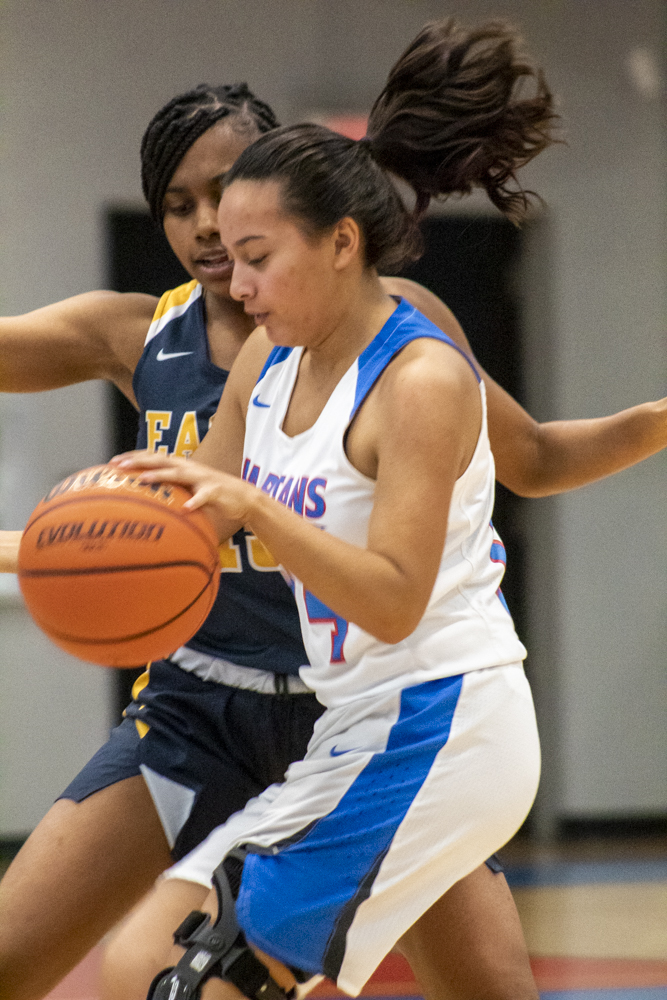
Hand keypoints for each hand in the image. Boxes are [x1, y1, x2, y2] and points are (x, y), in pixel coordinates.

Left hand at [110, 451, 254, 534]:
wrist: (244, 498)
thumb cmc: (211, 496)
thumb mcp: (188, 491)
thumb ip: (170, 492)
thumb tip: (145, 503)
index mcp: (180, 467)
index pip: (153, 457)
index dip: (133, 457)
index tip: (113, 462)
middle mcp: (189, 468)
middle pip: (160, 460)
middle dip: (139, 461)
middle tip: (119, 465)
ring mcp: (202, 477)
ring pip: (178, 474)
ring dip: (160, 476)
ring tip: (144, 479)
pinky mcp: (215, 490)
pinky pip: (204, 496)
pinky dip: (195, 501)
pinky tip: (186, 508)